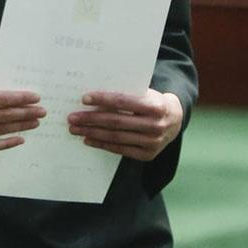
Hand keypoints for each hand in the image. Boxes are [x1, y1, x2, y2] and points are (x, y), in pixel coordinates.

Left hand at [67, 88, 182, 160]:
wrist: (175, 119)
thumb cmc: (153, 101)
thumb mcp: (145, 92)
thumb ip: (126, 93)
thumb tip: (93, 95)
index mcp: (155, 105)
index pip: (123, 101)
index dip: (102, 99)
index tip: (84, 98)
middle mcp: (155, 125)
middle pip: (116, 121)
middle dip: (91, 119)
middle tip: (72, 117)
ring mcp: (152, 142)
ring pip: (116, 137)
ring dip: (92, 133)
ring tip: (75, 129)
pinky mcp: (148, 154)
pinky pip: (120, 149)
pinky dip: (102, 144)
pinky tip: (88, 139)